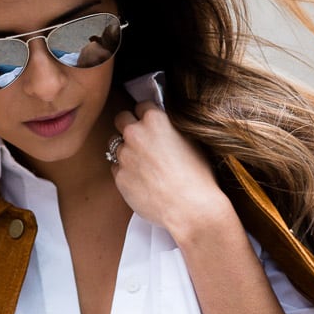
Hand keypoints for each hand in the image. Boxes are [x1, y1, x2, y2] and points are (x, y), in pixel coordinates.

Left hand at [109, 101, 233, 242]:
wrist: (191, 208)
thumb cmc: (198, 176)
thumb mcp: (192, 140)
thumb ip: (172, 128)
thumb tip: (165, 126)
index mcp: (155, 119)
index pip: (141, 105)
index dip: (146, 116)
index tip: (150, 124)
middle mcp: (135, 133)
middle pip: (121, 119)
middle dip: (129, 126)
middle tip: (141, 140)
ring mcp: (124, 156)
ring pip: (115, 146)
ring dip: (126, 151)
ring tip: (143, 166)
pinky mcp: (119, 178)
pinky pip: (116, 169)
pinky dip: (125, 173)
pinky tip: (142, 182)